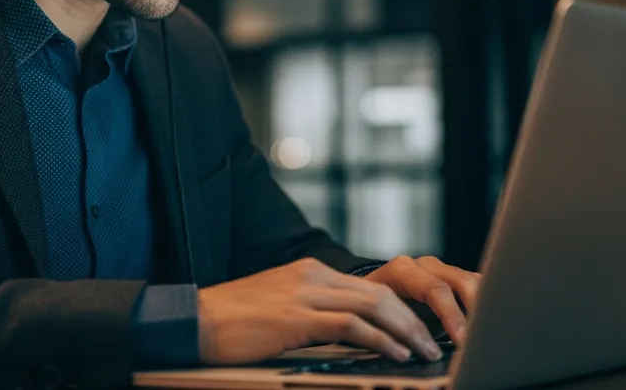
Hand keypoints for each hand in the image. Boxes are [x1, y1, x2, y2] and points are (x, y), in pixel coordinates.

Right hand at [197, 258, 443, 365]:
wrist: (194, 319)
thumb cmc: (232, 320)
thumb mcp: (279, 305)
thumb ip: (312, 310)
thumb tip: (348, 331)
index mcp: (309, 271)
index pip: (368, 287)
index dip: (400, 309)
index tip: (417, 329)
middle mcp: (311, 276)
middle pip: (378, 294)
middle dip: (411, 320)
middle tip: (431, 343)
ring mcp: (304, 294)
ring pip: (372, 306)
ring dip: (404, 331)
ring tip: (422, 352)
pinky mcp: (296, 317)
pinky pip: (351, 326)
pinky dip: (379, 340)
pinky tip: (393, 354)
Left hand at [363, 256, 480, 346]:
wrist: (371, 294)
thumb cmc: (374, 309)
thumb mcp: (379, 316)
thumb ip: (399, 327)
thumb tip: (418, 348)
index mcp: (403, 270)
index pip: (435, 289)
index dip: (451, 315)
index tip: (462, 339)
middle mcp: (425, 265)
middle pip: (462, 281)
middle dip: (475, 310)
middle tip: (482, 336)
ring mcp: (441, 269)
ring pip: (474, 281)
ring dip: (484, 306)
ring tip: (487, 331)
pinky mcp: (454, 278)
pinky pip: (477, 286)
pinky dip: (485, 304)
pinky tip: (487, 323)